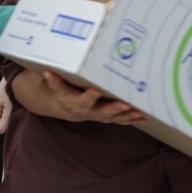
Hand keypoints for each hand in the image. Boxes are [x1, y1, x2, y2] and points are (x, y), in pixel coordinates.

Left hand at [0, 78, 12, 133]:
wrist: (13, 78)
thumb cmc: (5, 89)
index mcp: (10, 115)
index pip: (0, 129)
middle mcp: (13, 114)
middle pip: (2, 124)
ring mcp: (14, 111)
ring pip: (3, 119)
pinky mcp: (13, 107)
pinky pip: (6, 113)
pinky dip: (0, 111)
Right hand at [18, 69, 146, 124]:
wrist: (68, 108)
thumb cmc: (64, 94)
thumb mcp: (58, 87)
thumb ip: (55, 81)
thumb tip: (48, 72)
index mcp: (77, 103)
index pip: (84, 100)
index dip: (89, 96)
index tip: (95, 90)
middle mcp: (89, 112)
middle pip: (103, 110)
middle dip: (114, 107)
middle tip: (125, 104)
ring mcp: (100, 116)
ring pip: (115, 117)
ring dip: (127, 115)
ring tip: (139, 112)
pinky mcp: (108, 117)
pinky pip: (121, 120)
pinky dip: (132, 120)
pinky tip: (144, 118)